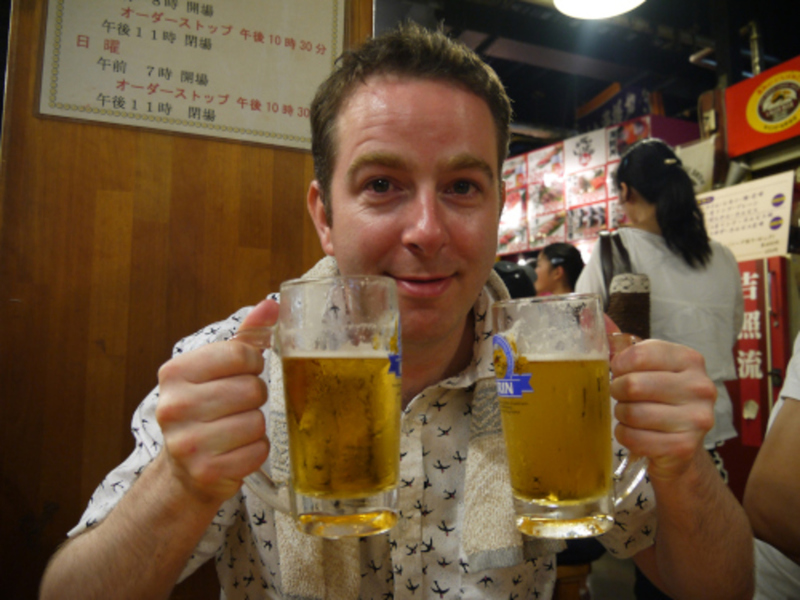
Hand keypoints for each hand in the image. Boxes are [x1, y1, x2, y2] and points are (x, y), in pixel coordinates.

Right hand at [155, 299, 278, 503]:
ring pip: (257, 422)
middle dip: (254, 398)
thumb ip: (247, 336)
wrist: (184, 469)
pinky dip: (255, 451)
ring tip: (235, 429)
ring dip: (255, 426)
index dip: (252, 364)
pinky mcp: (206, 472)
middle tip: (237, 406)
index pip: (240, 354)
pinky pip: (258, 451)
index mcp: (175, 372)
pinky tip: (236, 450)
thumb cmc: (206, 409)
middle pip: (251, 389)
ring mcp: (187, 443)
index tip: (241, 374)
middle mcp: (174, 406)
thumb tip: (272, 304)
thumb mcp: (219, 368)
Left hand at [609, 339, 715, 481]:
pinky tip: (634, 432)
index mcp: (689, 359)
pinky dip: (625, 435)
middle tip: (621, 396)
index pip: (639, 355)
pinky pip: (636, 439)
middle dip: (617, 391)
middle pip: (634, 385)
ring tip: (629, 414)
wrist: (682, 441)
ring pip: (633, 413)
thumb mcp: (647, 366)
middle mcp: (699, 387)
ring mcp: (696, 418)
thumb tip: (587, 315)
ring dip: (621, 415)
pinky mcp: (685, 446)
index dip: (619, 365)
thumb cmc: (659, 396)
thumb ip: (620, 343)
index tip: (619, 372)